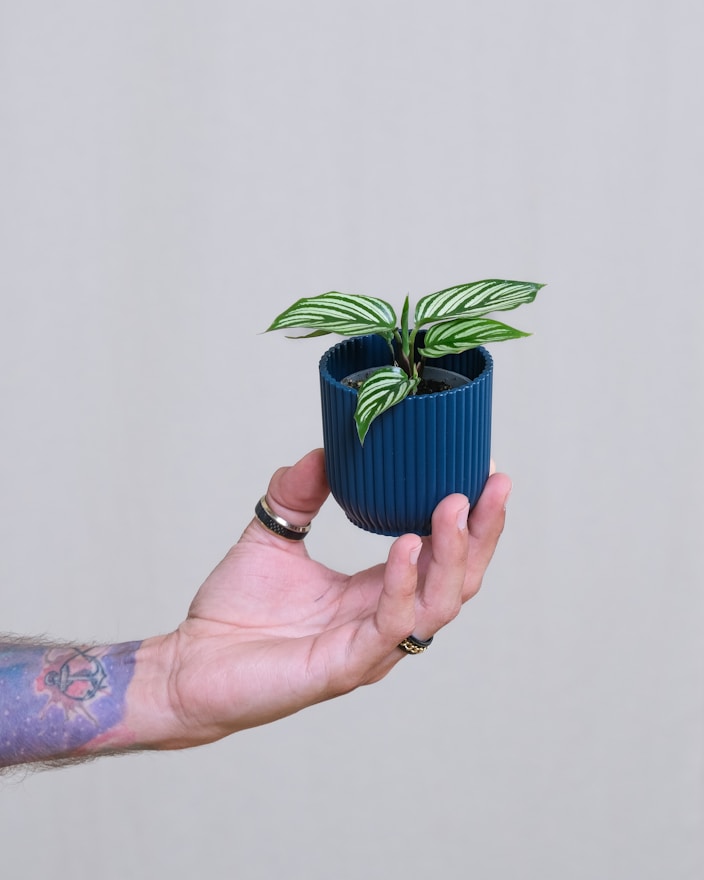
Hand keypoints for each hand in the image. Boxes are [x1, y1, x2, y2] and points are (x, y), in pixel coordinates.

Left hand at [159, 449, 510, 747]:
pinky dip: (402, 583)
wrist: (189, 663)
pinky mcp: (344, 667)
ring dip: (453, 553)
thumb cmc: (234, 612)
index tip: (486, 472)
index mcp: (375, 594)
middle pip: (457, 581)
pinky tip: (405, 543)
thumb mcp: (273, 535)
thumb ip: (298, 494)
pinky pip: (389, 624)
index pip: (442, 559)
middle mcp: (383, 621)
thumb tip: (323, 450)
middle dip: (482, 533)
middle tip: (494, 483)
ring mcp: (369, 648)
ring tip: (455, 504)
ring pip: (438, 604)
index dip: (471, 523)